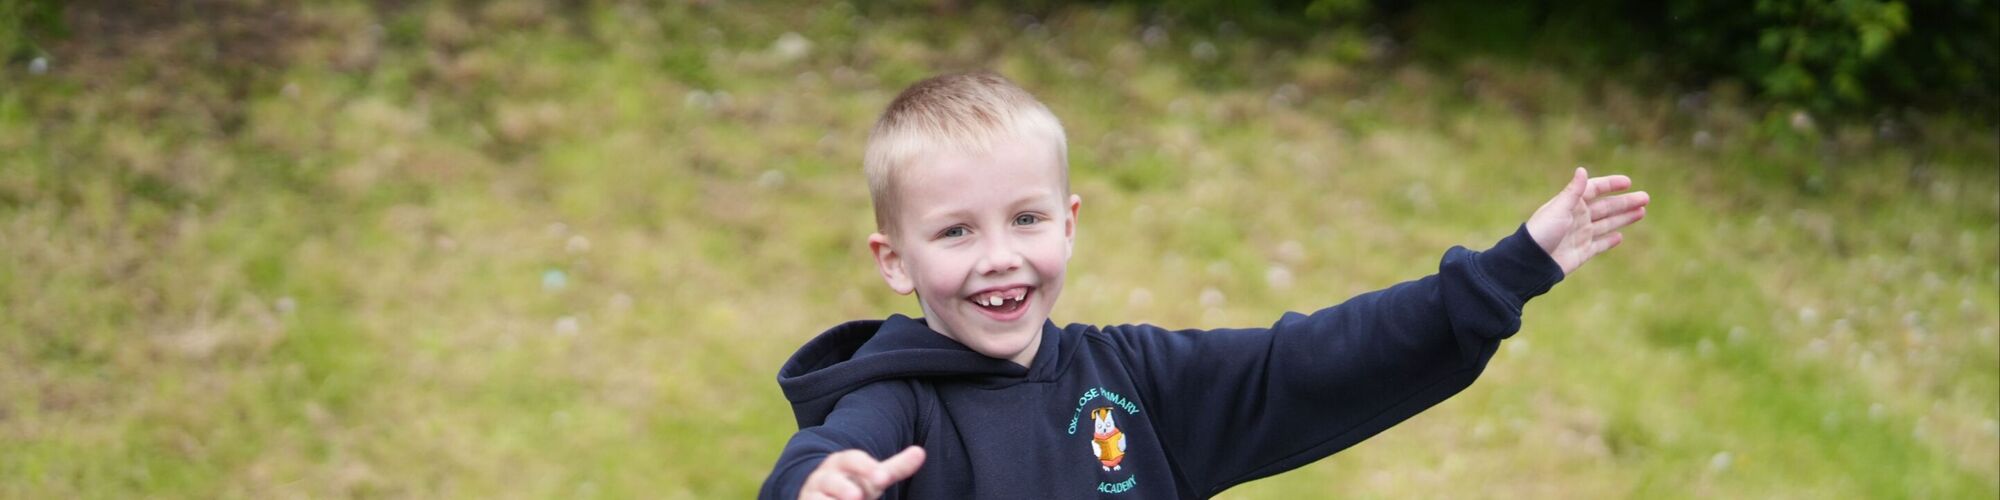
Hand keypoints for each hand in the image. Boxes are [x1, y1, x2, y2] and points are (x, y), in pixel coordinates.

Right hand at [799, 446, 926, 499]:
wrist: (818, 494)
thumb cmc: (852, 484)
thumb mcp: (872, 477)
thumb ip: (896, 467)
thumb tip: (921, 452)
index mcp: (843, 462)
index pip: (853, 460)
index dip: (867, 468)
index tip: (883, 478)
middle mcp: (824, 477)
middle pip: (832, 480)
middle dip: (844, 488)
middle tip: (857, 495)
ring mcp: (812, 495)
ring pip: (816, 499)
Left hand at [1524, 167, 1648, 274]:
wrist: (1532, 262)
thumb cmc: (1542, 232)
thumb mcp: (1559, 209)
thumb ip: (1573, 191)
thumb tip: (1582, 169)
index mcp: (1571, 204)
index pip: (1594, 189)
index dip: (1610, 184)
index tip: (1628, 182)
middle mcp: (1577, 218)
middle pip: (1606, 207)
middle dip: (1625, 202)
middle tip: (1646, 198)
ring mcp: (1580, 235)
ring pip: (1607, 224)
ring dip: (1624, 217)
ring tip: (1642, 212)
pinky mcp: (1582, 252)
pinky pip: (1599, 244)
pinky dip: (1610, 240)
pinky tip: (1620, 236)